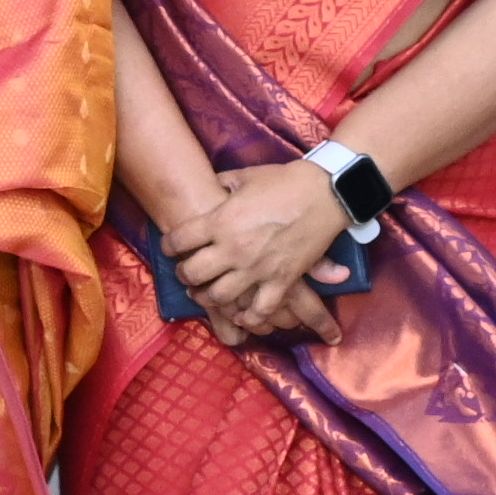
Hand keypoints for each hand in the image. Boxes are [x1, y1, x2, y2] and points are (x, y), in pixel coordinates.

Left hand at [170, 165, 348, 343]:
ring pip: (219, 296)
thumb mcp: (244, 176)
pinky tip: (242, 316)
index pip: (178, 240)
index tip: (171, 248)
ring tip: (207, 293)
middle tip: (187, 272)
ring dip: (208, 297)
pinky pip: (260, 310)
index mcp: (220, 221)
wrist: (326, 192)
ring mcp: (257, 268)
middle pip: (192, 273)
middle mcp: (233, 248)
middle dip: (184, 274)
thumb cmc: (283, 181)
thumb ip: (221, 185)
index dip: (169, 246)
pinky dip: (249, 318)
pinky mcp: (281, 280)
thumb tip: (210, 187)